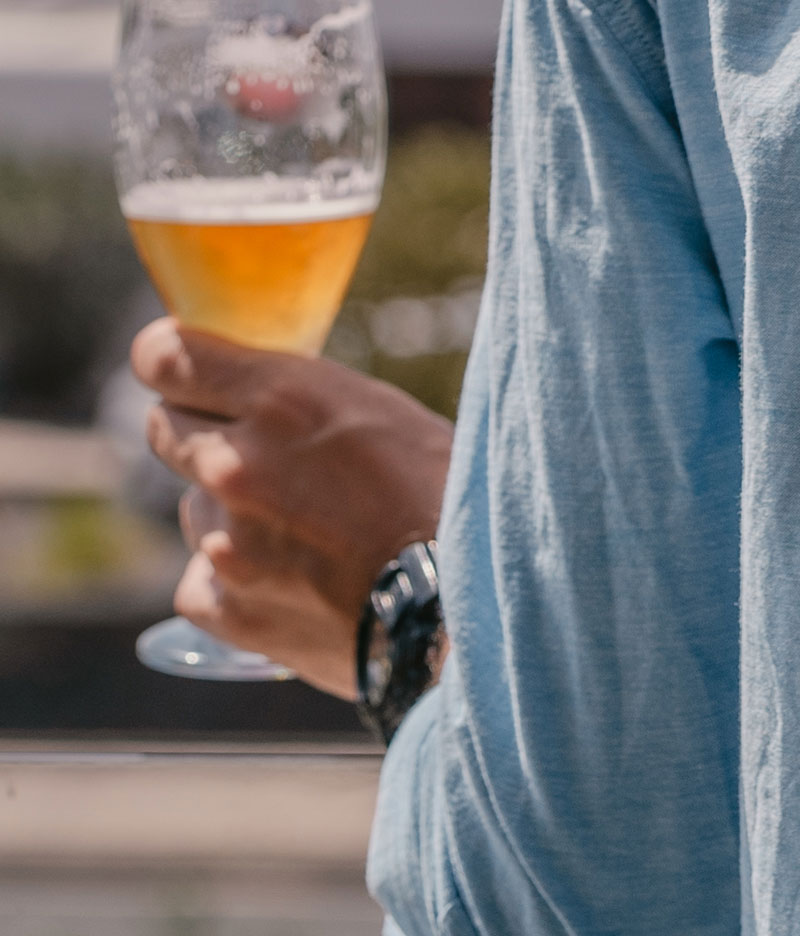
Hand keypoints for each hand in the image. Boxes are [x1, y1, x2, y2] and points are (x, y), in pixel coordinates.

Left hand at [132, 319, 455, 695]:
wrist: (468, 610)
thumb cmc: (449, 499)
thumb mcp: (386, 415)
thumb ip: (303, 401)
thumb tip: (254, 394)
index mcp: (284, 400)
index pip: (164, 357)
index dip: (171, 360)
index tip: (187, 372)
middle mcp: (235, 463)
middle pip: (165, 427)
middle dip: (206, 432)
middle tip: (264, 456)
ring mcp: (221, 540)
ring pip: (195, 507)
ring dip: (232, 511)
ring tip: (309, 534)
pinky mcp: (219, 604)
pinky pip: (201, 577)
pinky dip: (236, 579)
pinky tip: (297, 583)